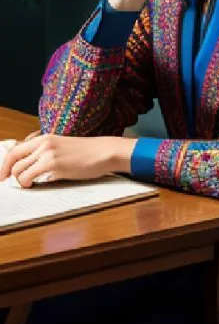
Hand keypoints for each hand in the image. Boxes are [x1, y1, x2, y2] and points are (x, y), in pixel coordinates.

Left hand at [0, 134, 136, 188]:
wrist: (103, 151)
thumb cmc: (87, 153)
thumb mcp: (62, 148)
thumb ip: (47, 153)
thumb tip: (32, 167)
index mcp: (44, 138)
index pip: (16, 149)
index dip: (6, 163)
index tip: (4, 173)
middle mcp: (43, 143)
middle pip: (13, 158)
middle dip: (7, 173)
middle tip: (8, 182)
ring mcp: (47, 153)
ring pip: (19, 169)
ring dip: (19, 180)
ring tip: (27, 184)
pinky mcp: (53, 164)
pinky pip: (29, 175)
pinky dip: (26, 182)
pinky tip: (33, 185)